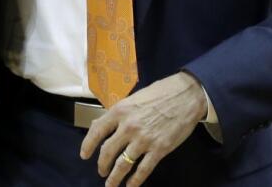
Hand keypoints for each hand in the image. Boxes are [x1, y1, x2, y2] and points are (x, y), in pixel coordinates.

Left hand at [79, 72, 208, 186]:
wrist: (186, 96)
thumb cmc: (160, 93)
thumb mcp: (133, 98)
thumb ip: (117, 113)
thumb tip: (99, 123)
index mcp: (120, 111)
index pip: (97, 131)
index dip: (88, 145)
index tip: (84, 155)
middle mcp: (128, 127)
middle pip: (107, 151)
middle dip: (102, 165)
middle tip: (101, 171)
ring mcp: (143, 140)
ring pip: (123, 164)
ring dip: (115, 177)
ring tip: (110, 184)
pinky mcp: (159, 149)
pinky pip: (143, 170)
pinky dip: (135, 181)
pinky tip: (130, 186)